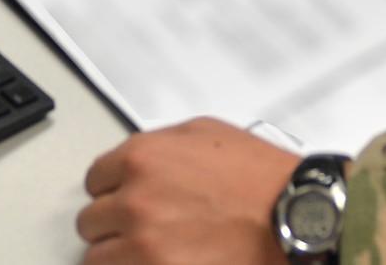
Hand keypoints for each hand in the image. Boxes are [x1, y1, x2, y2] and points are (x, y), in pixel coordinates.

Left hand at [78, 118, 295, 264]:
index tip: (123, 196)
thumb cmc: (260, 178)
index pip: (94, 178)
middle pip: (91, 220)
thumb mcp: (206, 134)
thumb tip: (137, 161)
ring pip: (96, 257)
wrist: (295, 216)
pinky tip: (158, 261)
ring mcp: (143, 245)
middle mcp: (135, 201)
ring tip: (151, 250)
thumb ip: (161, 145)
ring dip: (119, 255)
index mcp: (142, 158)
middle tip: (144, 226)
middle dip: (114, 223)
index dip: (113, 188)